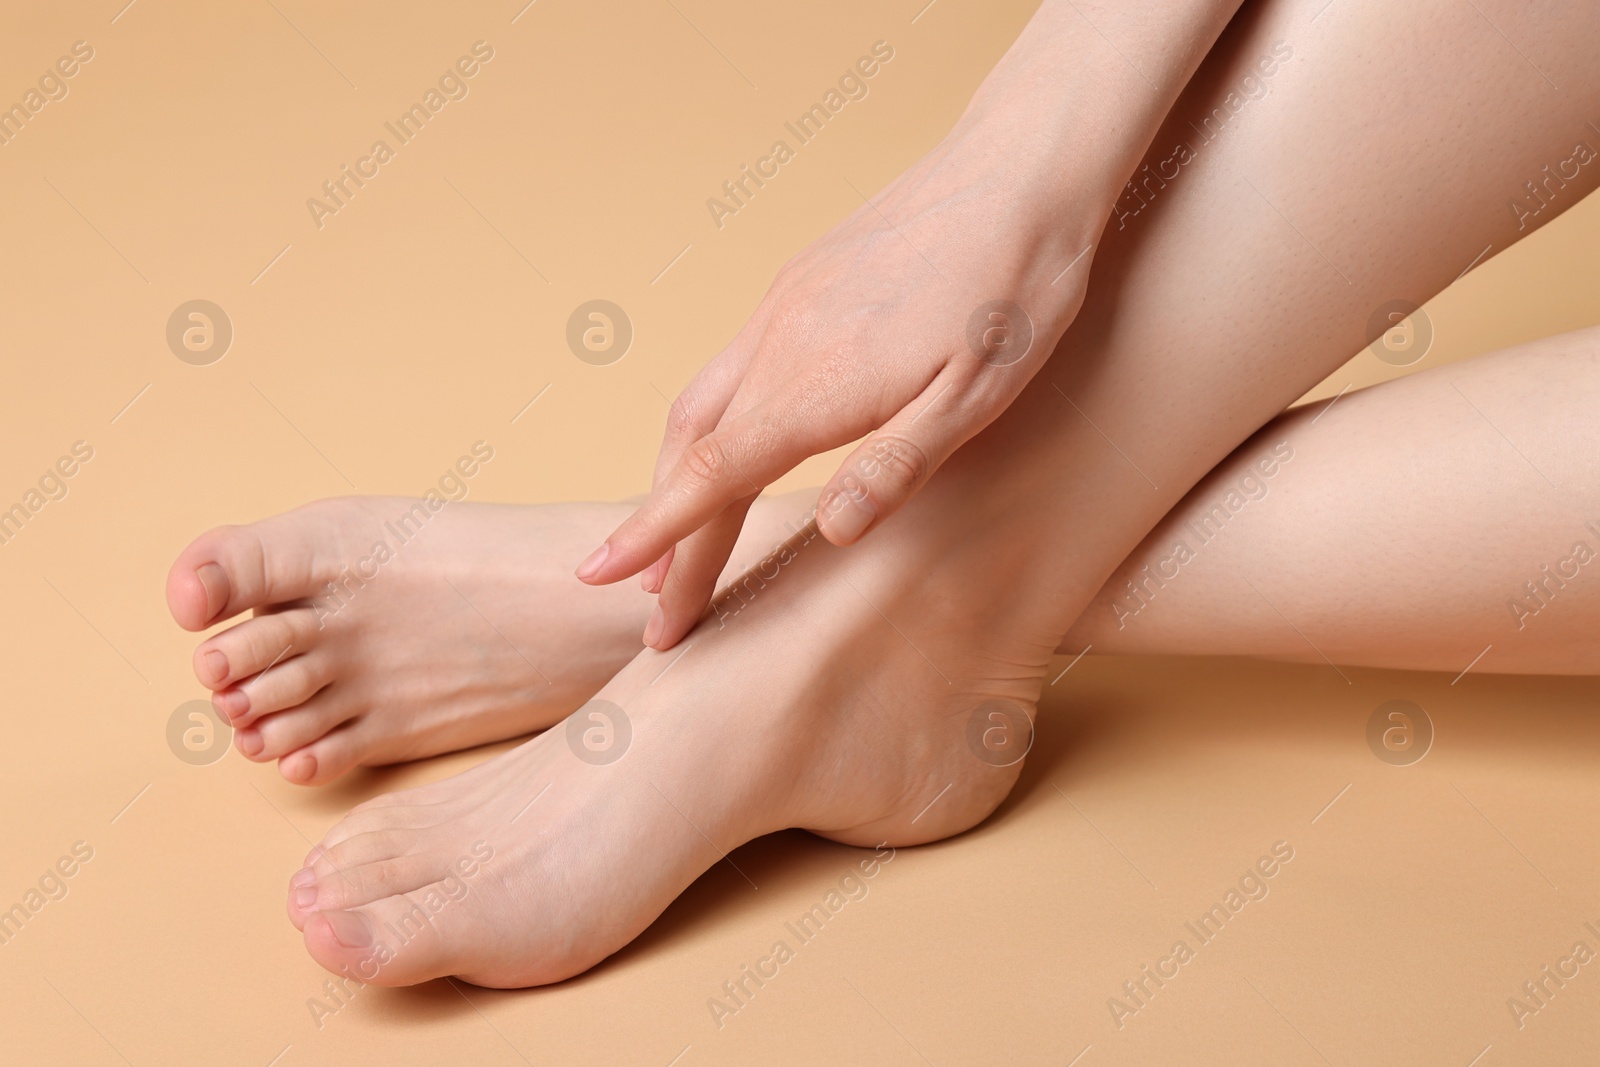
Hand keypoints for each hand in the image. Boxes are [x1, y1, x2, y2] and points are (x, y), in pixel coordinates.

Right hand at [574, 0, 1243, 649]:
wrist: (1020, 169)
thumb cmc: (1015, 288)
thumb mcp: (981, 395)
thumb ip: (897, 465)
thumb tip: (827, 534)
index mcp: (818, 382)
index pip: (714, 475)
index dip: (655, 533)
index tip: (599, 574)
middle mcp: (780, 342)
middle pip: (694, 452)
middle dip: (663, 534)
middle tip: (650, 605)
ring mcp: (783, 308)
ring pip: (700, 406)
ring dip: (677, 479)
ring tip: (671, 545)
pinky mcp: (798, 285)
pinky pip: (728, 368)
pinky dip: (707, 428)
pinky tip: (726, 452)